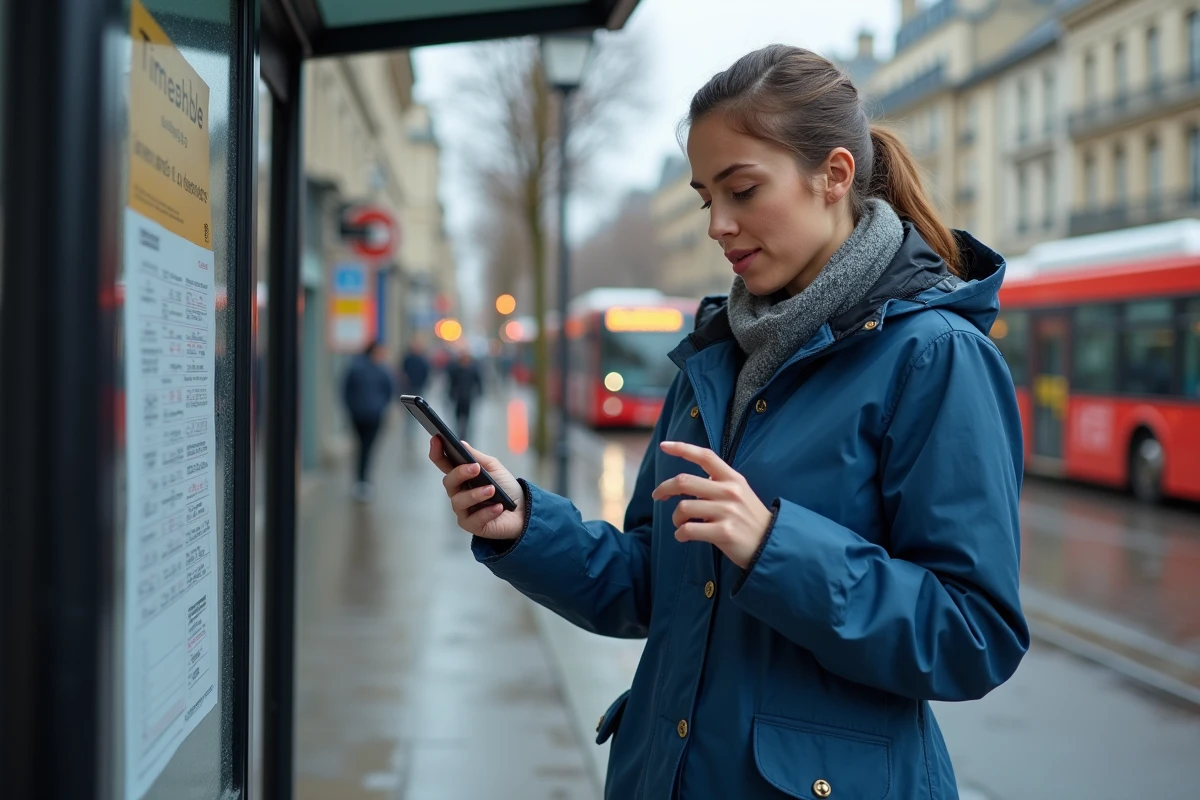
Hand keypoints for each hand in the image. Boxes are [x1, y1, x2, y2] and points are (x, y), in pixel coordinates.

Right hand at [428, 436, 524, 540]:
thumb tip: (461, 444)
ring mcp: (463, 510)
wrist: (523, 510)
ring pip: (459, 501)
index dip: (437, 453)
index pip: (444, 464)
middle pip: (448, 482)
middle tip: (476, 468)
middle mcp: (459, 493)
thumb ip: (477, 458)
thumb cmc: (506, 488)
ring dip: (476, 494)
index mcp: (462, 477)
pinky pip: (473, 519)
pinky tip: (498, 507)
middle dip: (460, 474)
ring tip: (492, 490)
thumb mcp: (494, 468)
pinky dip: (487, 512)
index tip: (436, 439)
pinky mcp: (471, 525)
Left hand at [651, 441, 772, 569]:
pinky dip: (680, 534)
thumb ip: (719, 484)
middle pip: (684, 481)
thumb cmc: (750, 520)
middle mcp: (729, 492)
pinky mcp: (723, 533)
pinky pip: (688, 530)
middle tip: (658, 496)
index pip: (705, 456)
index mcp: (733, 479)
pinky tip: (683, 536)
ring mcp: (727, 512)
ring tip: (680, 525)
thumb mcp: (741, 493)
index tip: (664, 446)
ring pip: (683, 508)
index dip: (682, 448)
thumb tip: (692, 481)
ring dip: (675, 518)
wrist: (772, 545)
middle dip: (664, 488)